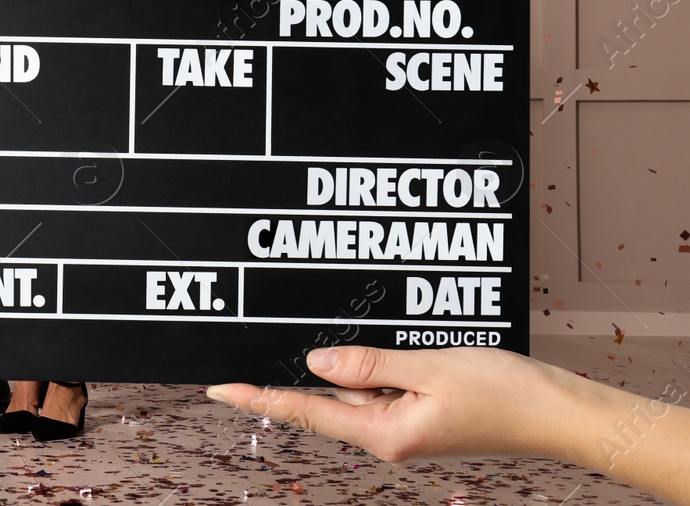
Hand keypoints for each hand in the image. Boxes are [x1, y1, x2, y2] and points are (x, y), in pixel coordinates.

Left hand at [206, 345, 588, 463]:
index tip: (218, 389)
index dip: (259, 398)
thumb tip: (315, 364)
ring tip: (359, 340)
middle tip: (266, 343)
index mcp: (385, 434)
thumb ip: (368, 364)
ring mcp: (406, 429)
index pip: (306, 412)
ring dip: (351, 366)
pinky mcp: (423, 418)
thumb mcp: (429, 367)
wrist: (560, 413)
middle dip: (303, 374)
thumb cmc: (505, 391)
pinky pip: (383, 390)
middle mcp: (389, 438)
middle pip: (328, 402)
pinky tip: (382, 349)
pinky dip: (375, 368)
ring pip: (358, 392)